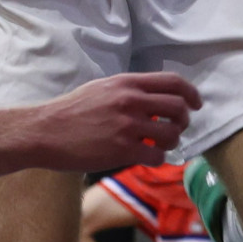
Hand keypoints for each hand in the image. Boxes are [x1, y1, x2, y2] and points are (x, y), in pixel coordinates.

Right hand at [31, 72, 200, 171]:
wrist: (46, 131)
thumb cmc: (71, 110)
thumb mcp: (102, 89)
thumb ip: (129, 91)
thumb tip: (155, 100)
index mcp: (126, 83)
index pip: (173, 82)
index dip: (191, 94)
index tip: (196, 104)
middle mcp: (131, 101)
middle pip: (178, 108)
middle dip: (183, 120)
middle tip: (175, 128)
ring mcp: (127, 126)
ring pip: (172, 134)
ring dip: (171, 142)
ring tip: (159, 145)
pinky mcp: (122, 150)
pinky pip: (157, 156)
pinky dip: (157, 159)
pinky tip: (146, 158)